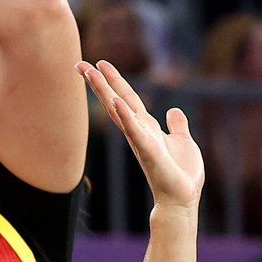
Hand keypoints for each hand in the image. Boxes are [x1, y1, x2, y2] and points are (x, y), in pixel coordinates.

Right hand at [77, 60, 203, 210]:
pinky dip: (125, 116)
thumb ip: (177, 125)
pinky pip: (134, 130)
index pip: (126, 99)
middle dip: (98, 82)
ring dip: (104, 91)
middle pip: (115, 100)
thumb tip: (173, 110)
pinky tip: (115, 101)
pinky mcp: (148, 150)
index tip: (99, 64)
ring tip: (90, 73)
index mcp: (146, 127)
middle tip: (80, 63)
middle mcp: (138, 131)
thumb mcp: (182, 141)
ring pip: (118, 110)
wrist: (182, 197)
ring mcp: (140, 140)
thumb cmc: (181, 174)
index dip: (114, 81)